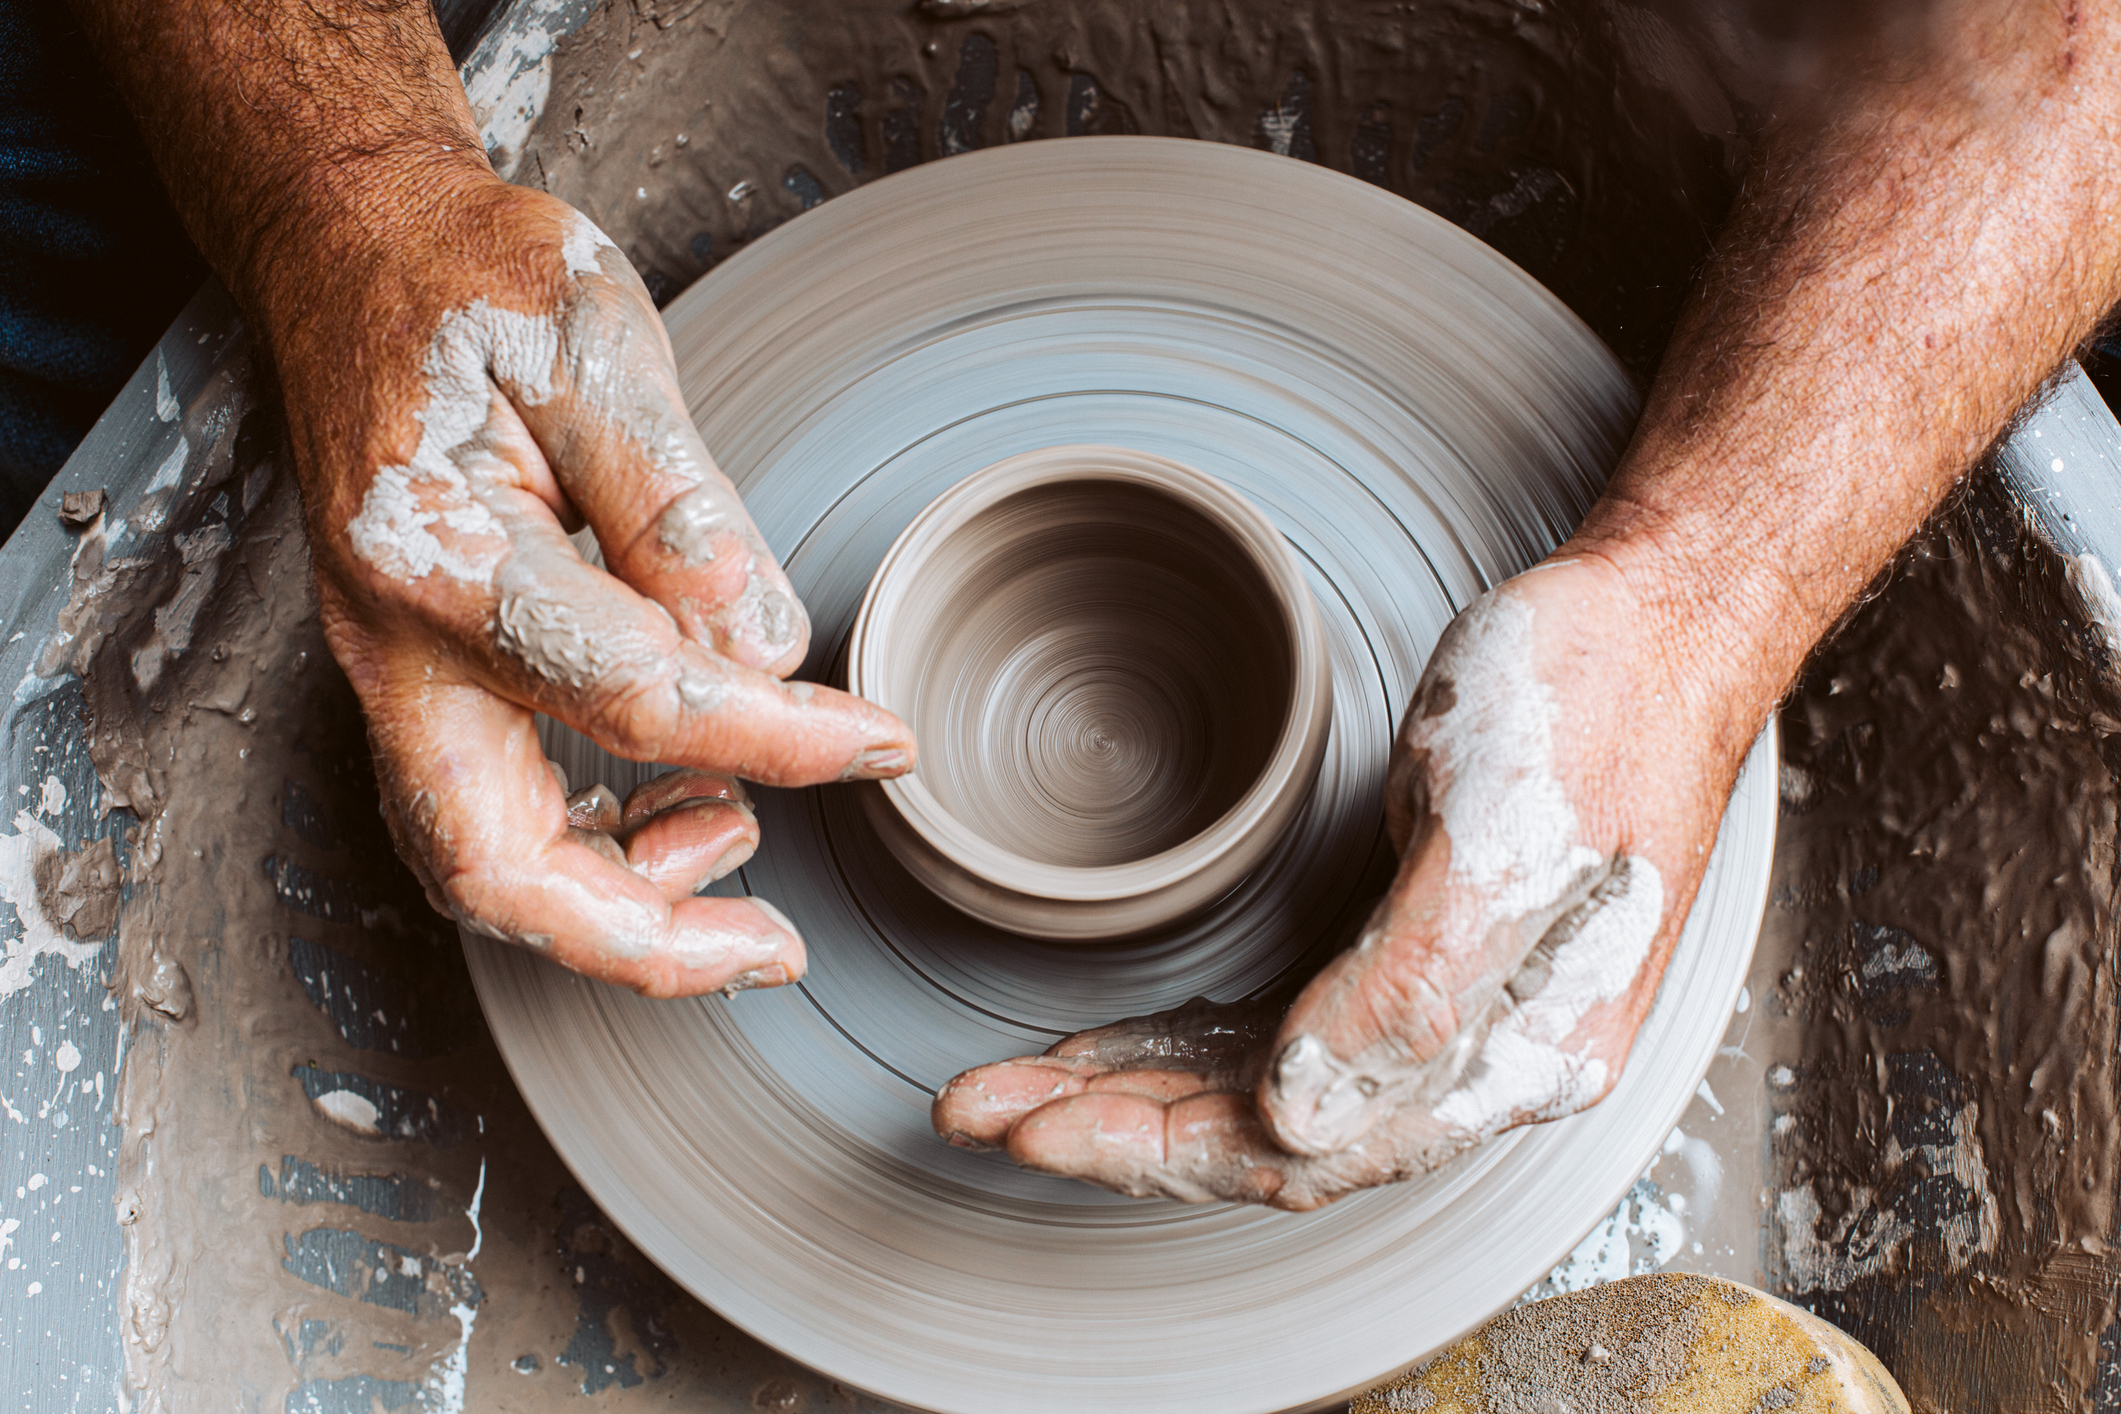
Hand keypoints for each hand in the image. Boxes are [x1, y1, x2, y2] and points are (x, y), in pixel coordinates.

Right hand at [263, 171, 912, 996]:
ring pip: (486, 858)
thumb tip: (763, 648)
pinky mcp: (426, 674)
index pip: (637, 698)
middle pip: (496, 864)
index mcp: (443, 557)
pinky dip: (595, 837)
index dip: (778, 743)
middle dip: (642, 938)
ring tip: (738, 842)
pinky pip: (496, 805)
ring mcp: (396, 671)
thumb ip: (678, 504)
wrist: (358, 255)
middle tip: (770, 951)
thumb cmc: (472, 282)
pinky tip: (684, 798)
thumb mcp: (594, 347)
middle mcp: (396, 642)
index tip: (881, 747)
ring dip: (620, 897)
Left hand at [932, 555, 1753, 1207]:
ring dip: (1131, 1089)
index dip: (1152, 1145)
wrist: (1655, 617)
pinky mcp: (1409, 944)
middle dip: (1110, 1125)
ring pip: (1254, 1088)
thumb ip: (1408, 994)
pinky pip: (1276, 1027)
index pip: (1296, 1149)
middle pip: (1259, 1134)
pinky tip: (1113, 1044)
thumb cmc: (1589, 707)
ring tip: (1012, 1084)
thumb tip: (1293, 1116)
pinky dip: (1185, 1043)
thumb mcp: (1502, 838)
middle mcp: (1474, 1055)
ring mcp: (1441, 1005)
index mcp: (1510, 1055)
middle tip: (978, 1106)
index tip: (1030, 1122)